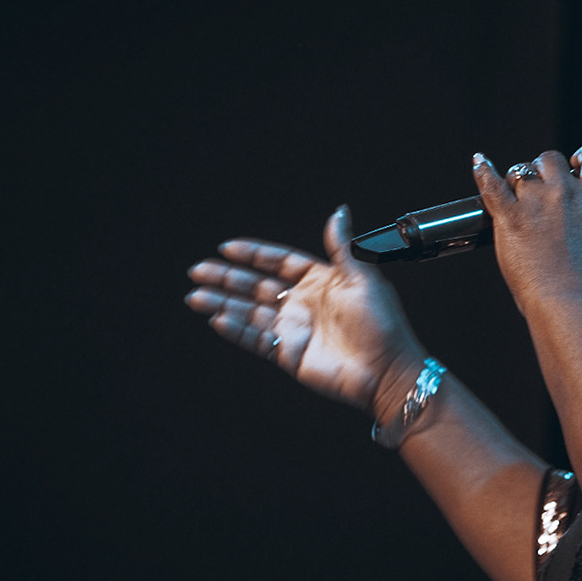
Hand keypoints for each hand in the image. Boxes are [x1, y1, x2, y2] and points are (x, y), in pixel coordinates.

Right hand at [184, 205, 424, 412]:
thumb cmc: (382, 324)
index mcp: (321, 281)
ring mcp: (294, 328)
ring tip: (194, 295)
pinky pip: (256, 338)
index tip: (227, 247)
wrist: (387, 370)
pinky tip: (217, 319)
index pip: (279, 262)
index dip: (254, 254)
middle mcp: (303, 303)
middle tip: (198, 270)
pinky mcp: (289, 353)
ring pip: (250, 311)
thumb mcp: (362, 279)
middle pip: (256, 286)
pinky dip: (236, 329)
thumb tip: (338, 211)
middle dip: (226, 278)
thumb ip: (342, 247)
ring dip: (222, 303)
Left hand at [474, 145, 581, 316]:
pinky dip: (482, 170)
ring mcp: (535, 202)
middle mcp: (566, 192)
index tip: (575, 163)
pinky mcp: (509, 216)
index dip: (581, 156)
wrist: (569, 302)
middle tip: (542, 190)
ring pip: (521, 170)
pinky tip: (479, 162)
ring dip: (519, 180)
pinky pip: (490, 184)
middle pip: (550, 159)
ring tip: (517, 195)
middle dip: (544, 171)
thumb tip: (575, 215)